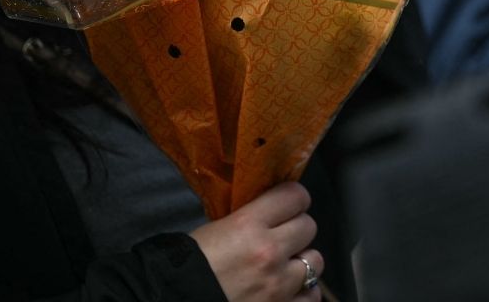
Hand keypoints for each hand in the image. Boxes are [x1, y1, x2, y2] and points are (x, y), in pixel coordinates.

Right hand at [190, 182, 322, 301]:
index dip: (294, 199)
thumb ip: (248, 219)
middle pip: (309, 226)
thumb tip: (270, 212)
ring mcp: (278, 285)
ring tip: (285, 266)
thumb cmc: (187, 267)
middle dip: (296, 229)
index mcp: (248, 225)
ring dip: (302, 261)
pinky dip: (303, 292)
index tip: (288, 204)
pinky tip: (289, 290)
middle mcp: (269, 252)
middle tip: (282, 236)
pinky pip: (312, 296)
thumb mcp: (216, 229)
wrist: (174, 300)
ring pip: (315, 260)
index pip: (295, 196)